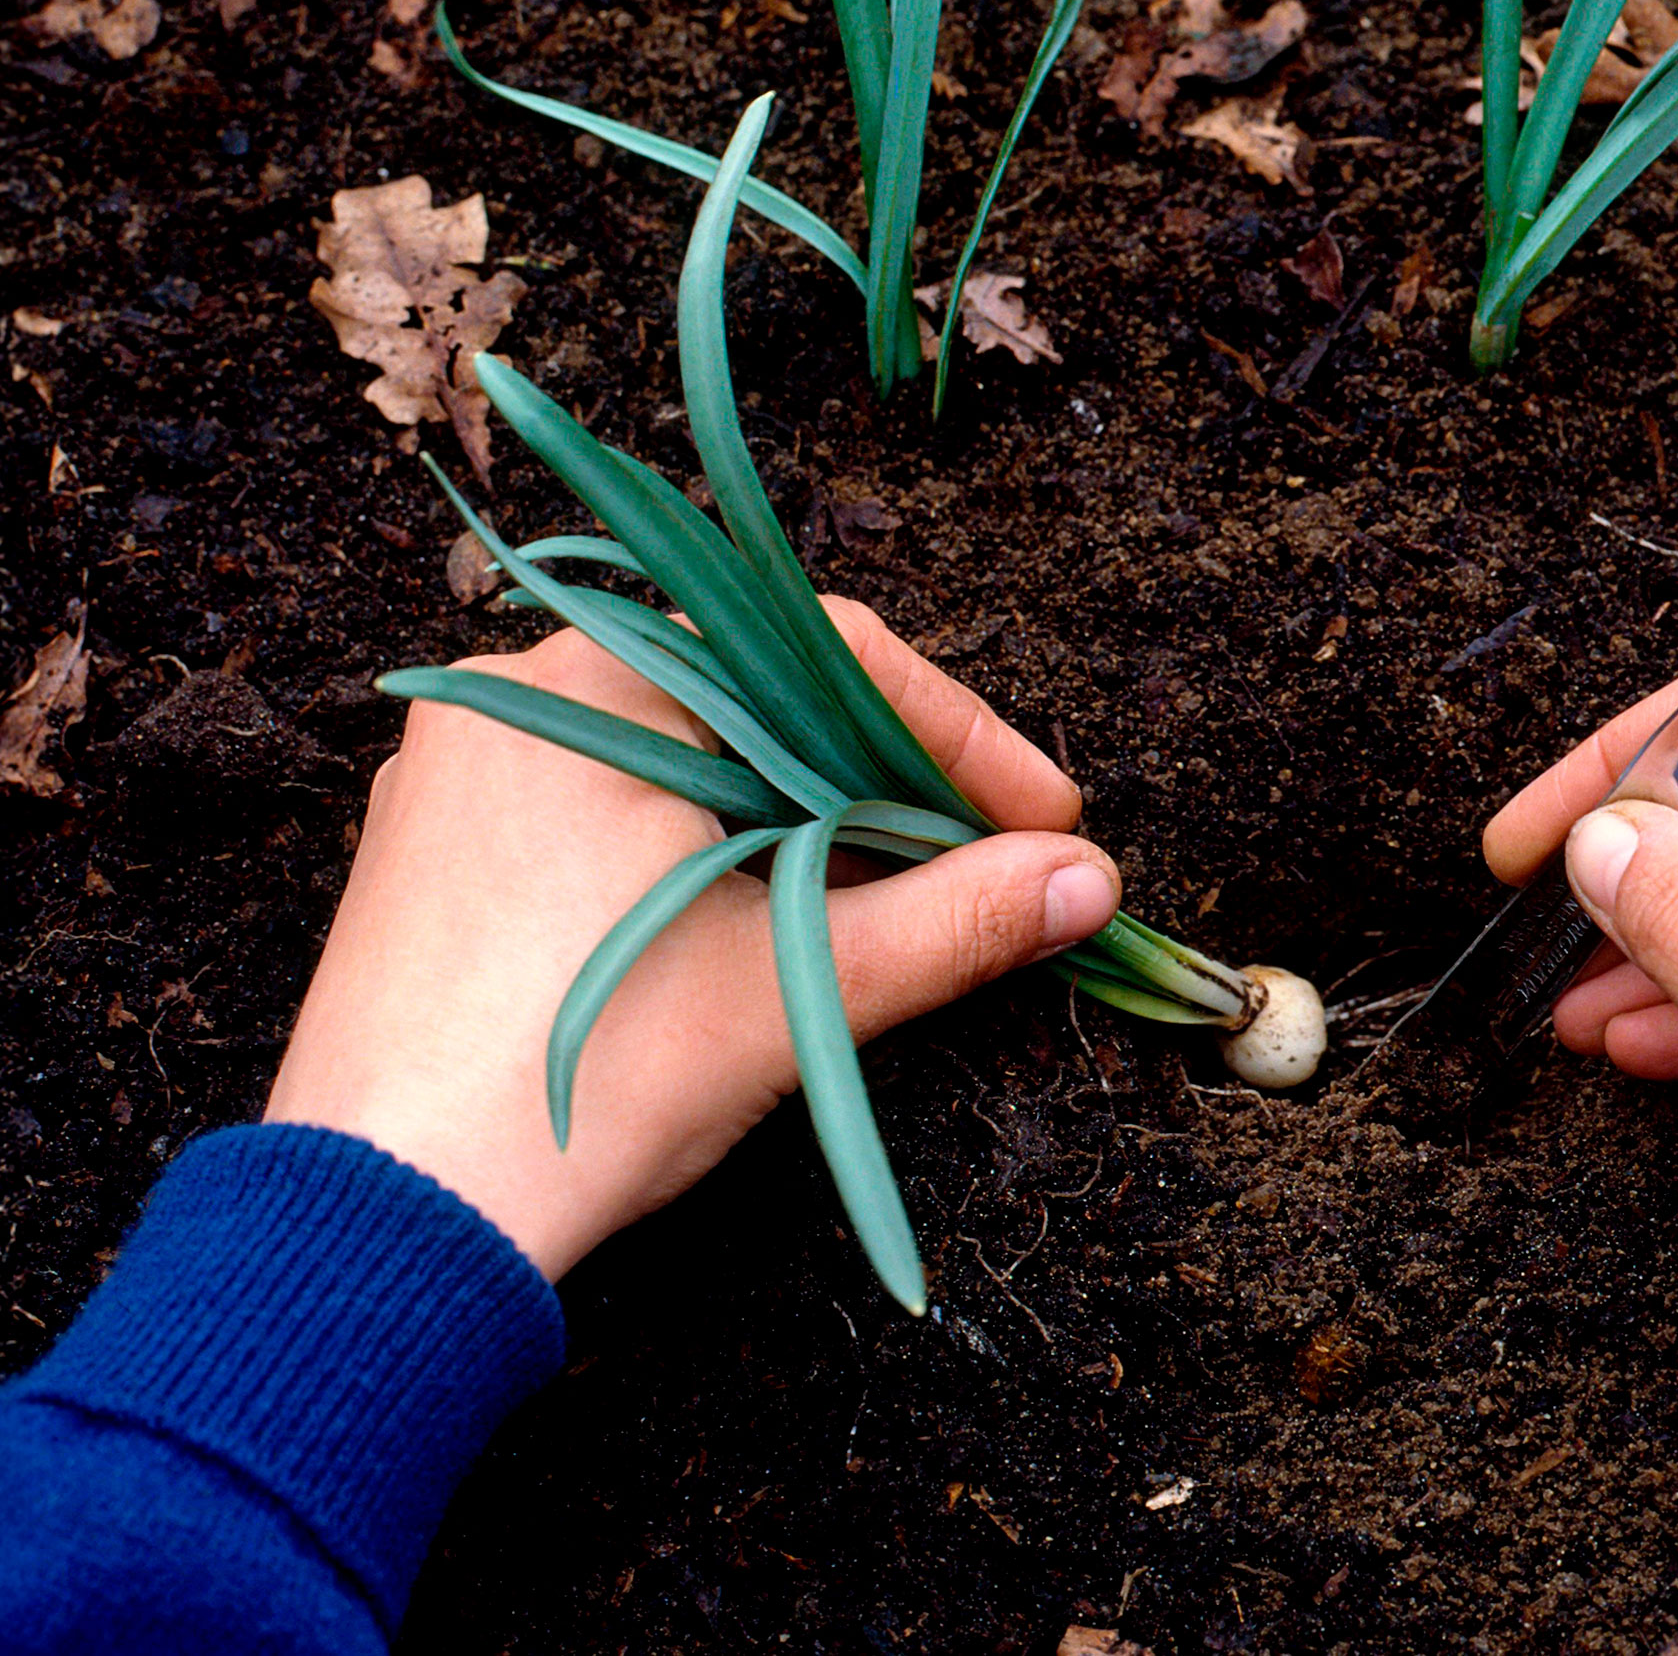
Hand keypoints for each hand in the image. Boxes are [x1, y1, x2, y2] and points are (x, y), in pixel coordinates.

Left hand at [266, 600, 1119, 1280]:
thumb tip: (1088, 883)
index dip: (962, 739)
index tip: (1047, 824)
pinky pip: (611, 805)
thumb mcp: (799, 988)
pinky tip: (767, 915)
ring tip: (898, 894)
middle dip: (889, 780)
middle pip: (761, 698)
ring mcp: (467, 770)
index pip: (832, 657)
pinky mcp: (439, 849)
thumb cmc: (589, 1083)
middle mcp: (521, 693)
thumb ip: (957, 919)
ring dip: (805, 815)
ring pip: (688, 755)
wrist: (386, 1222)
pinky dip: (708, 844)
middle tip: (987, 858)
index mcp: (603, 681)